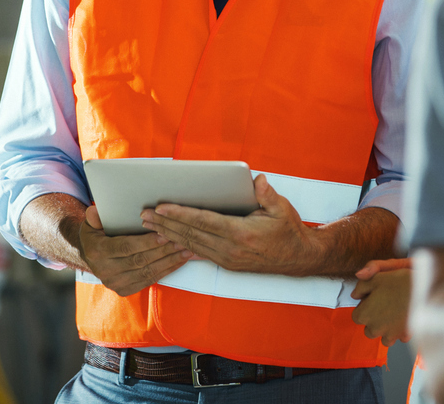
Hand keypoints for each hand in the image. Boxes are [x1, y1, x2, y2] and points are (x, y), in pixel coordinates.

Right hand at [79, 205, 192, 296]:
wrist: (89, 258)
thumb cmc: (95, 235)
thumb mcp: (91, 223)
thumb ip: (94, 217)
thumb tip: (95, 211)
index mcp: (98, 252)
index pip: (126, 247)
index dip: (146, 242)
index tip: (164, 235)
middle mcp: (106, 271)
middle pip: (140, 260)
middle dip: (163, 251)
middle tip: (181, 240)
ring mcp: (116, 283)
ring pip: (148, 272)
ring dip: (169, 261)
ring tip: (186, 250)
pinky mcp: (125, 290)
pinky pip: (150, 280)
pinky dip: (167, 270)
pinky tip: (179, 261)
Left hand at [141, 174, 317, 274]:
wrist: (299, 258)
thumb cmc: (289, 231)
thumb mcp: (282, 209)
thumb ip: (266, 194)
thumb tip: (257, 180)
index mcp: (241, 233)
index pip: (203, 221)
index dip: (180, 214)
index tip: (161, 207)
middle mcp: (230, 249)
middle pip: (191, 234)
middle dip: (165, 224)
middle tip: (144, 215)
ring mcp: (227, 259)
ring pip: (190, 245)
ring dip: (168, 234)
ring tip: (149, 226)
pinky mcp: (227, 264)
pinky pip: (199, 253)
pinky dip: (181, 246)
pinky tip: (168, 241)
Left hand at [352, 262, 411, 345]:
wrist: (424, 290)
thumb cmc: (399, 282)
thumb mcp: (376, 276)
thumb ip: (361, 286)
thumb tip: (354, 294)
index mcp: (365, 314)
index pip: (356, 317)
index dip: (363, 308)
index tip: (371, 300)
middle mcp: (375, 328)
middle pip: (368, 330)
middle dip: (373, 321)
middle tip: (383, 306)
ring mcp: (390, 334)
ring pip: (383, 337)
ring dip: (386, 329)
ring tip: (394, 314)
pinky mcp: (404, 336)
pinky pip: (398, 338)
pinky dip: (400, 332)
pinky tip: (404, 319)